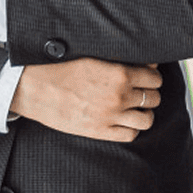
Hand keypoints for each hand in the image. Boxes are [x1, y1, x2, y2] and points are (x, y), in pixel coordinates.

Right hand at [11, 59, 161, 141]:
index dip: (153, 78)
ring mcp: (111, 116)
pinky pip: (130, 135)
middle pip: (154, 98)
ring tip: (137, 108)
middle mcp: (120, 96)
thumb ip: (125, 62)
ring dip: (145, 113)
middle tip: (141, 92)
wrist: (36, 88)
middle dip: (150, 94)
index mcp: (121, 74)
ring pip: (147, 119)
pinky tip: (125, 122)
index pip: (155, 78)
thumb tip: (149, 65)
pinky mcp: (99, 131)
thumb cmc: (64, 69)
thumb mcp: (97, 58)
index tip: (148, 78)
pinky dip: (132, 128)